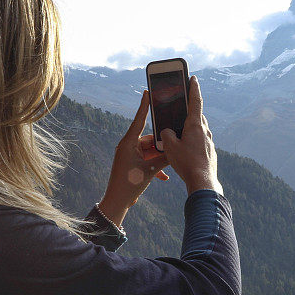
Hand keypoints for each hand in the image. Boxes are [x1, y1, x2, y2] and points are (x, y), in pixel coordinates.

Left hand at [98, 90, 169, 225]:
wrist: (117, 202)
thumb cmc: (130, 184)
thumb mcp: (150, 170)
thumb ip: (164, 159)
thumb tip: (176, 150)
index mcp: (128, 143)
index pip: (139, 120)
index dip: (144, 106)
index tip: (147, 92)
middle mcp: (128, 146)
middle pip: (149, 139)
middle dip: (161, 145)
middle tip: (174, 142)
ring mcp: (129, 155)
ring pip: (149, 151)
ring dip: (159, 158)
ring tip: (170, 164)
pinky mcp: (131, 164)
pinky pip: (146, 161)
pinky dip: (154, 167)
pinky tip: (164, 177)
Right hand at [161, 75, 222, 195]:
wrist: (203, 181)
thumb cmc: (186, 163)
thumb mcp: (170, 147)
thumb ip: (166, 134)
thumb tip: (168, 132)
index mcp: (195, 125)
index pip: (195, 101)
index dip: (193, 88)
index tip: (193, 78)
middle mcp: (204, 131)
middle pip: (197, 116)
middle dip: (189, 111)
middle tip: (181, 107)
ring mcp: (209, 141)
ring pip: (199, 129)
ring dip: (190, 128)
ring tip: (180, 133)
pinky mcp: (210, 151)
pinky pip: (201, 141)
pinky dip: (193, 141)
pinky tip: (186, 150)